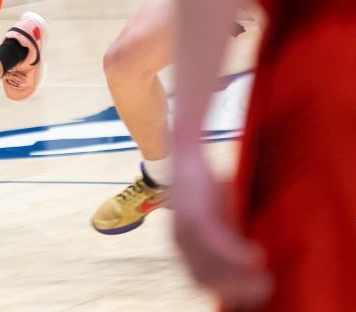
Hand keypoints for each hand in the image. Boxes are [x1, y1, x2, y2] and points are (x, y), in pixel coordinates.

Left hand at [173, 150, 271, 309]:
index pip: (201, 281)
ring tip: (265, 277)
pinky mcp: (196, 218)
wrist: (187, 153)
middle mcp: (179, 242)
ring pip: (213, 270)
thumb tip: (254, 255)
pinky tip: (258, 257)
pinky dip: (240, 257)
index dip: (227, 291)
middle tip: (264, 289)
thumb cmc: (205, 183)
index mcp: (183, 245)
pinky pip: (219, 247)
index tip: (252, 291)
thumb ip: (231, 234)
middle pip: (205, 282)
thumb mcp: (220, 214)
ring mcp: (185, 232)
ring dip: (242, 278)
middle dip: (238, 291)